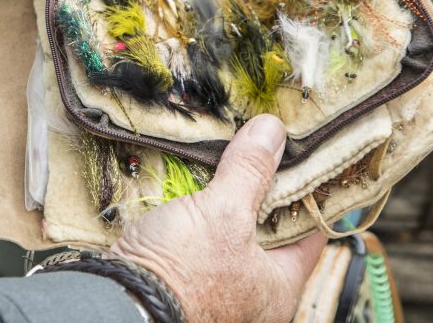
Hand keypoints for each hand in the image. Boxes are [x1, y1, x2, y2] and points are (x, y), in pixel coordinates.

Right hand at [111, 115, 325, 321]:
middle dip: (262, 189)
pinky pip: (202, 237)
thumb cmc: (181, 273)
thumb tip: (271, 131)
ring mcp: (217, 285)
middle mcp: (253, 292)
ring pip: (232, 230)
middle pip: (270, 229)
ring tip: (226, 159)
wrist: (121, 300)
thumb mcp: (222, 213)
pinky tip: (192, 186)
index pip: (311, 230)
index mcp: (279, 287)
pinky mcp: (184, 276)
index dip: (308, 190)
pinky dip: (200, 211)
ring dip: (227, 198)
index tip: (299, 155)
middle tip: (258, 151)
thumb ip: (250, 171)